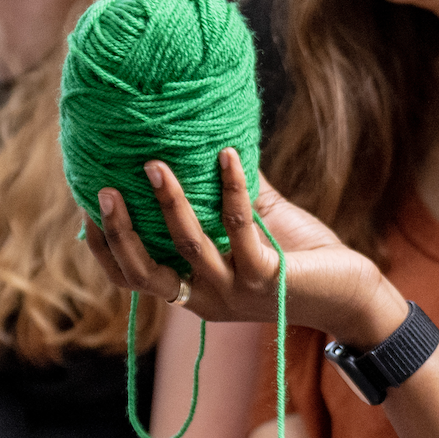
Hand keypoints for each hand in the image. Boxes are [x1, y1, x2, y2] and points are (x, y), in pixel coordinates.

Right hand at [89, 147, 408, 347]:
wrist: (352, 294)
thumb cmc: (302, 258)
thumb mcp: (256, 224)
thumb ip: (226, 195)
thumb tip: (205, 139)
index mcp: (193, 290)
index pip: (133, 279)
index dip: (105, 250)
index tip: (86, 209)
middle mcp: (205, 298)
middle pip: (143, 272)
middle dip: (119, 232)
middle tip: (104, 188)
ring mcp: (235, 291)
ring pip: (187, 246)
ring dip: (169, 202)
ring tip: (155, 163)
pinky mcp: (267, 279)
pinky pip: (240, 227)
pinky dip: (232, 188)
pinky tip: (230, 155)